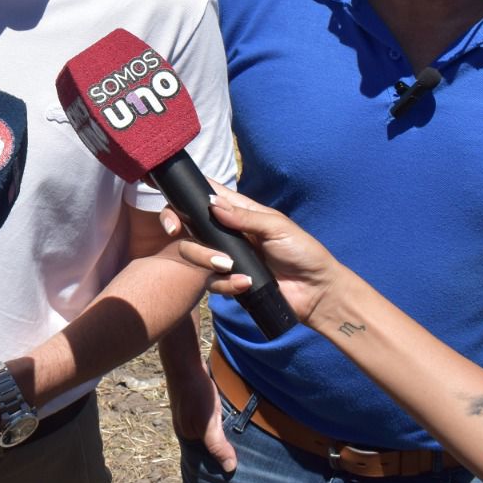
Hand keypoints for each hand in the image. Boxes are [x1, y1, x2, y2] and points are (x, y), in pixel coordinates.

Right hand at [159, 182, 340, 323]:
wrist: (316, 291)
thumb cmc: (302, 251)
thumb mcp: (276, 227)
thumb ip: (244, 216)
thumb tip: (211, 203)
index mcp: (239, 212)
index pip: (207, 196)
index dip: (186, 192)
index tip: (167, 192)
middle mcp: (227, 233)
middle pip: (188, 226)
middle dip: (179, 227)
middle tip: (178, 232)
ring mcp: (226, 258)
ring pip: (193, 255)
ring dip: (205, 258)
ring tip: (227, 265)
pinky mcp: (229, 282)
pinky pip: (212, 282)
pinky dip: (225, 283)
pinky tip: (245, 283)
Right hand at [168, 350, 236, 473]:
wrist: (184, 360)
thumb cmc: (195, 392)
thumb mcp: (208, 423)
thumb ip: (217, 445)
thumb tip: (230, 468)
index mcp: (186, 433)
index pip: (204, 453)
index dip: (219, 455)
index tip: (236, 457)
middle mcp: (185, 423)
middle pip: (207, 438)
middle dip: (221, 440)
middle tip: (241, 441)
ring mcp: (189, 409)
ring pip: (208, 424)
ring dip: (221, 425)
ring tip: (237, 426)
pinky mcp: (195, 397)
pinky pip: (209, 411)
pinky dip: (218, 412)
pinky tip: (229, 410)